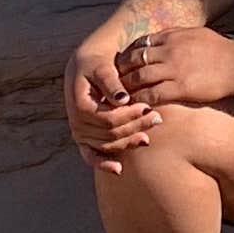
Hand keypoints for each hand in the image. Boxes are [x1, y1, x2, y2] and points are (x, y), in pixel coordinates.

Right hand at [67, 30, 158, 159]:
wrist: (85, 66)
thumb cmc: (96, 63)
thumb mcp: (103, 67)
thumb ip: (111, 83)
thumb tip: (123, 99)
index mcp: (80, 106)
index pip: (108, 119)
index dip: (129, 116)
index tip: (147, 107)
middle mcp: (76, 123)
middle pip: (109, 134)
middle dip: (134, 127)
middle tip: (157, 118)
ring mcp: (80, 133)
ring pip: (107, 145)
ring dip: (128, 142)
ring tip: (149, 136)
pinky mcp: (84, 138)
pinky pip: (91, 155)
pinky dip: (104, 163)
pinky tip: (118, 169)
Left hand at [113, 24, 233, 110]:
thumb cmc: (220, 50)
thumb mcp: (196, 33)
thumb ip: (175, 35)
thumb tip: (158, 38)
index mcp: (172, 37)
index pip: (139, 44)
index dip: (127, 55)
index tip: (121, 65)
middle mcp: (169, 51)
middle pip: (134, 61)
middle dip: (121, 72)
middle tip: (113, 83)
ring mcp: (174, 69)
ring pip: (139, 78)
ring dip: (126, 88)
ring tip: (119, 97)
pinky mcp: (180, 88)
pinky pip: (152, 95)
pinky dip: (140, 101)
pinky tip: (135, 106)